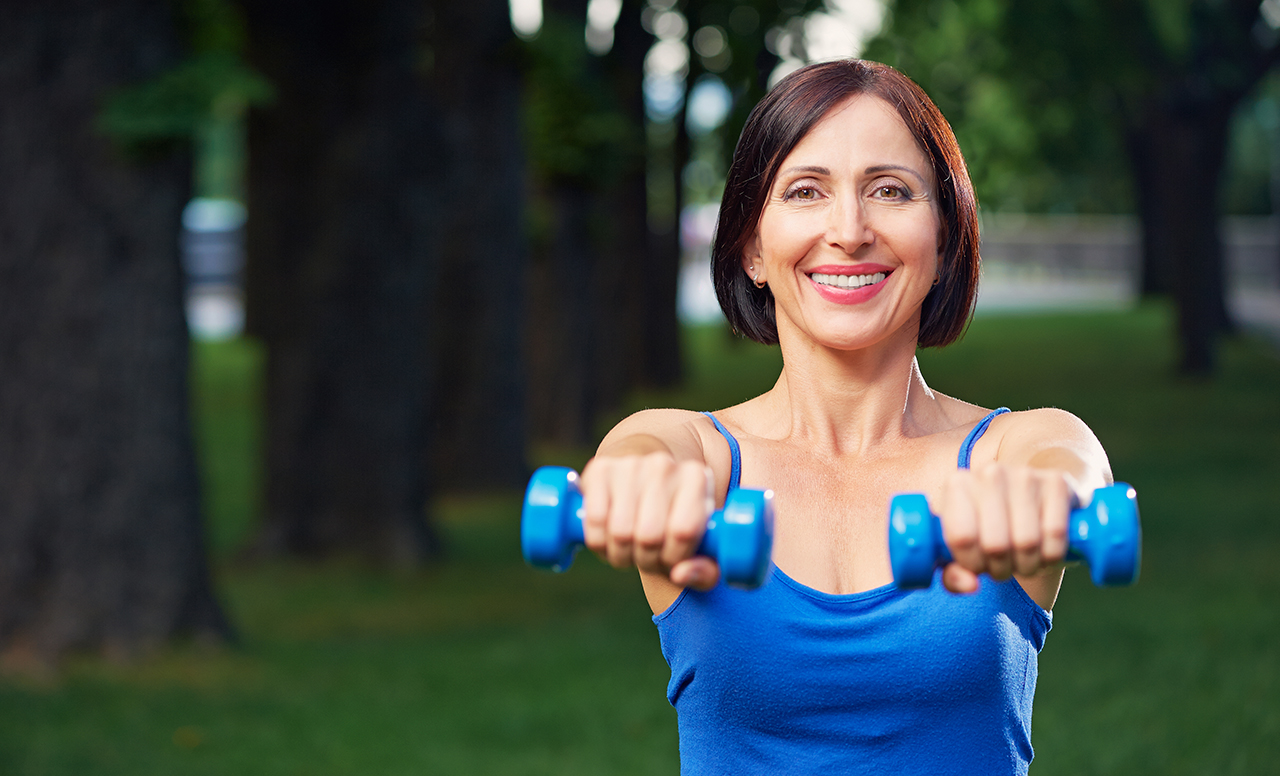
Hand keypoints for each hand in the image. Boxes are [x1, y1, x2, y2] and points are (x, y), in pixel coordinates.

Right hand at [579, 451, 720, 589]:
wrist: (646, 477)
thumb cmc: (677, 519)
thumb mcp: (702, 545)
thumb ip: (705, 571)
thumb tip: (679, 575)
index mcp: (697, 478)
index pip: (683, 531)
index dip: (673, 557)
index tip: (671, 557)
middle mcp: (664, 465)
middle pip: (649, 535)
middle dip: (646, 559)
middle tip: (648, 555)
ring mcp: (630, 464)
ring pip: (619, 532)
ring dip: (621, 554)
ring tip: (630, 548)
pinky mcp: (600, 468)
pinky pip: (594, 521)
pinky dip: (599, 542)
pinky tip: (609, 538)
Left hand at [935, 463, 1074, 592]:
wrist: (1032, 499)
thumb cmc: (988, 529)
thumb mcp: (962, 550)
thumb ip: (953, 574)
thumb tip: (970, 585)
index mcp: (957, 485)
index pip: (962, 537)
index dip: (973, 564)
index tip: (979, 567)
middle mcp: (989, 473)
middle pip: (996, 544)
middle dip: (1002, 569)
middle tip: (1004, 567)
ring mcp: (1025, 474)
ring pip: (1027, 542)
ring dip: (1028, 565)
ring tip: (1024, 561)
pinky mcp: (1057, 482)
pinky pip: (1056, 534)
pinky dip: (1052, 555)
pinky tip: (1045, 551)